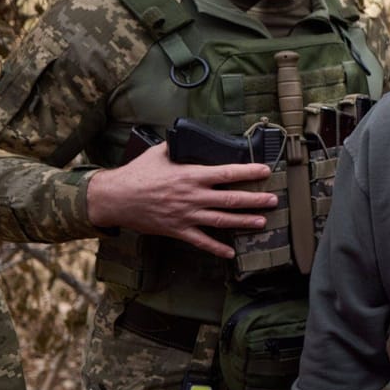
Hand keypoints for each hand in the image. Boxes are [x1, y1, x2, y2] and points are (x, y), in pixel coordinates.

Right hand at [86, 142, 278, 258]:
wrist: (115, 198)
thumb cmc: (137, 174)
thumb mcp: (159, 153)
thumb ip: (178, 146)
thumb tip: (189, 137)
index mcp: (190, 175)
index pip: (227, 173)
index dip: (249, 173)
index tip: (265, 171)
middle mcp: (193, 196)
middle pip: (231, 199)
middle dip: (255, 200)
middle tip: (273, 200)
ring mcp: (187, 215)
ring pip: (222, 220)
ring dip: (244, 222)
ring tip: (262, 222)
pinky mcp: (178, 230)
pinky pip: (201, 241)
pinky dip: (217, 248)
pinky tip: (231, 253)